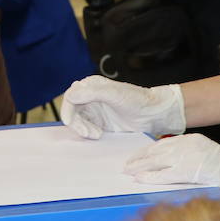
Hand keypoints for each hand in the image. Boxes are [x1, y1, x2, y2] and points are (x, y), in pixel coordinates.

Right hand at [60, 75, 185, 138]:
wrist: (152, 114)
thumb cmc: (136, 100)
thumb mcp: (114, 94)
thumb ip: (92, 92)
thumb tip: (71, 94)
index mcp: (91, 85)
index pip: (70, 96)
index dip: (67, 109)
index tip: (70, 122)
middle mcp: (90, 96)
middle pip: (72, 110)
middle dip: (77, 123)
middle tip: (88, 133)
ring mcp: (94, 110)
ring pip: (77, 121)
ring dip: (83, 129)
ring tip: (97, 135)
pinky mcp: (99, 122)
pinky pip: (85, 128)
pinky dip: (88, 133)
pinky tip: (99, 135)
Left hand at [123, 134, 219, 207]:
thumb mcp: (205, 156)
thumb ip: (187, 157)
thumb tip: (165, 164)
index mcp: (192, 140)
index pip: (163, 143)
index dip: (146, 151)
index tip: (135, 156)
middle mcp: (188, 145)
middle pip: (157, 150)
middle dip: (139, 158)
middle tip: (125, 165)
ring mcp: (189, 157)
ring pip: (157, 161)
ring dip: (140, 167)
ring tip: (128, 172)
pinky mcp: (191, 171)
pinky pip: (165, 174)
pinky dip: (151, 177)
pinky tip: (140, 179)